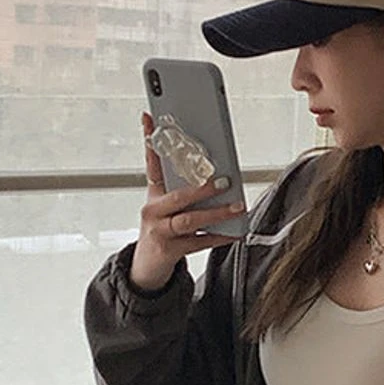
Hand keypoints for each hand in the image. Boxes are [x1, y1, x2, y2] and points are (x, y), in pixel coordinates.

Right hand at [130, 111, 245, 291]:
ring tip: (238, 207)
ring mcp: (161, 232)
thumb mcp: (165, 207)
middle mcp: (153, 211)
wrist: (145, 267)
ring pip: (190, 220)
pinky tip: (235, 233)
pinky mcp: (171, 251)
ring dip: (217, 213)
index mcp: (154, 195)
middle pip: (179, 196)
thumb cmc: (161, 230)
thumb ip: (185, 191)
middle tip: (224, 181)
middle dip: (203, 188)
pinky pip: (200, 243)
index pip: (151, 163)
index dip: (150, 139)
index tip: (150, 117)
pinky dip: (219, 237)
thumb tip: (218, 176)